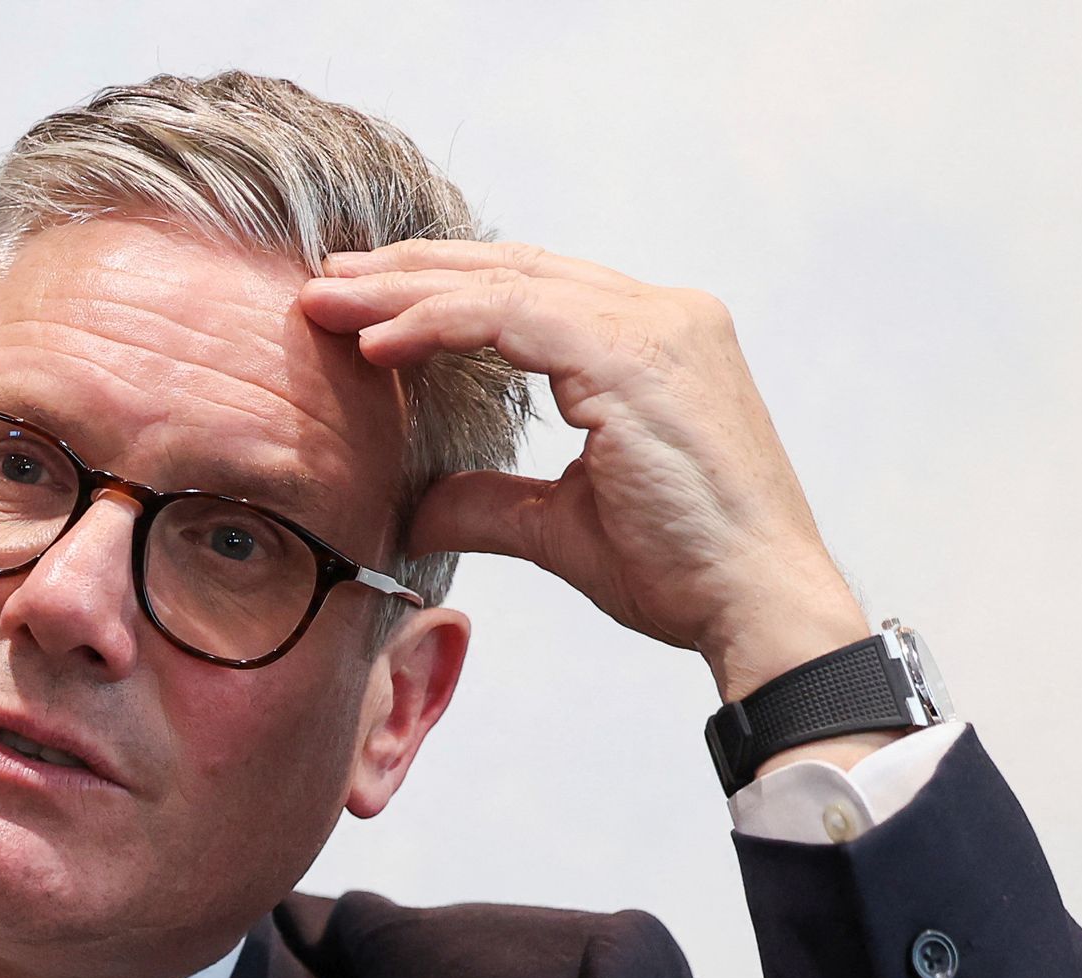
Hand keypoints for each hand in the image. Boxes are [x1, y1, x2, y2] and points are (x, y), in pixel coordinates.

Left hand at [300, 242, 870, 701]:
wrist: (755, 603)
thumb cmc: (680, 569)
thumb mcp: (560, 527)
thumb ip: (491, 503)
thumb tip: (418, 510)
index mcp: (654, 341)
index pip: (531, 290)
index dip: (441, 290)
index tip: (362, 306)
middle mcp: (663, 315)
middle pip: (513, 269)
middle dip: (410, 272)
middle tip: (325, 279)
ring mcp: (657, 328)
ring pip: (504, 283)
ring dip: (405, 290)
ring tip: (326, 300)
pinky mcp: (637, 357)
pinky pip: (514, 318)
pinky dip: (439, 324)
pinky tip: (377, 342)